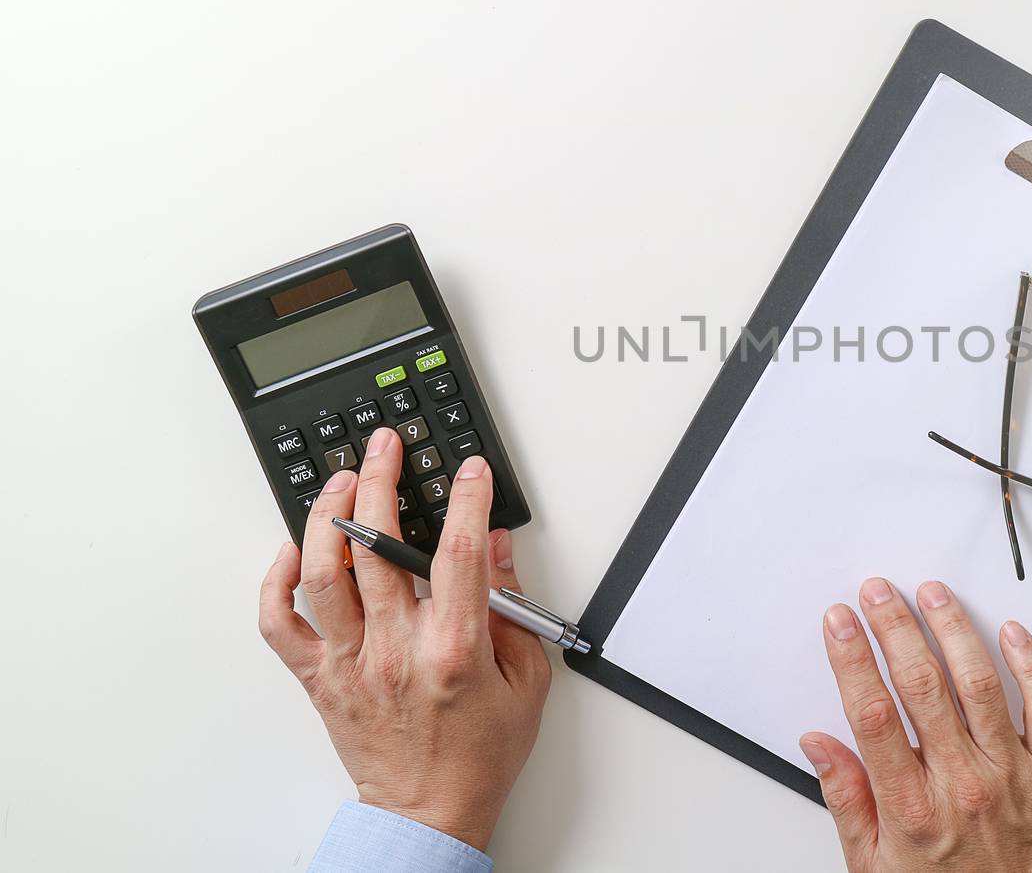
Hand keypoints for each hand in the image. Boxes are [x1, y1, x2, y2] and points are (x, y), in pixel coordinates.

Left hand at [257, 427, 551, 850]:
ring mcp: (351, 661)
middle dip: (382, 482)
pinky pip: (280, 624)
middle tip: (385, 448)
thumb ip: (511, 607)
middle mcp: (395, 648)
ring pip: (323, 573)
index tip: (468, 470)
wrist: (429, 812)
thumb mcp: (526, 679)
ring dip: (327, 517)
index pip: (457, 553)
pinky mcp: (320, 678)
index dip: (465, 500)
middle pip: (379, 546)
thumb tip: (496, 548)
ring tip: (340, 482)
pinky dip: (276, 582)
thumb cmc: (479, 754)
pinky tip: (291, 551)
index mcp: (453, 648)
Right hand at [801, 579, 1031, 872]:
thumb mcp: (874, 866)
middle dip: (894, 628)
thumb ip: (847, 799)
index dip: (852, 659)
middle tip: (878, 592)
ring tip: (933, 595)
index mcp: (912, 807)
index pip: (872, 714)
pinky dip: (1029, 664)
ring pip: (979, 683)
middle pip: (920, 686)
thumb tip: (819, 745)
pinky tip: (1009, 633)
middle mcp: (961, 784)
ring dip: (952, 629)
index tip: (839, 623)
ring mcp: (1010, 775)